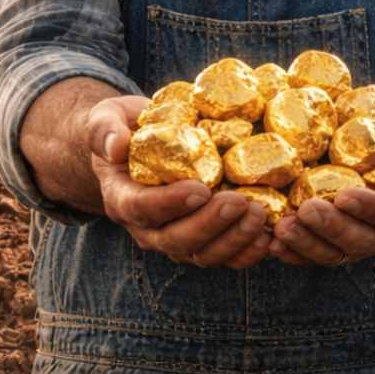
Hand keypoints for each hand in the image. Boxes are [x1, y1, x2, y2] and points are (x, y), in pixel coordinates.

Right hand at [86, 96, 273, 268]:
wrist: (137, 147)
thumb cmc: (124, 128)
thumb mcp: (105, 117)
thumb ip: (105, 129)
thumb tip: (116, 146)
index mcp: (122, 198)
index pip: (142, 209)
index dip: (170, 204)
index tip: (199, 189)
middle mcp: (147, 228)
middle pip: (177, 240)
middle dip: (211, 224)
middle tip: (240, 201)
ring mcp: (175, 238)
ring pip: (203, 254)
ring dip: (233, 240)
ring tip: (260, 214)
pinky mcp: (202, 241)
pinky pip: (223, 256)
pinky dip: (247, 251)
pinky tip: (269, 236)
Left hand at [271, 96, 374, 265]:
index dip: (371, 208)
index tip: (345, 195)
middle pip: (362, 240)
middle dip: (332, 229)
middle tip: (307, 209)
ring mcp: (358, 238)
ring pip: (334, 252)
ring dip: (307, 244)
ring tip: (282, 228)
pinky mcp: (331, 238)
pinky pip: (313, 252)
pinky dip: (293, 250)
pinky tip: (270, 241)